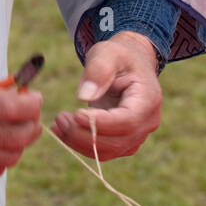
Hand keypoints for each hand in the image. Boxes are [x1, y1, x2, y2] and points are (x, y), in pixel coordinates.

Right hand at [0, 68, 42, 177]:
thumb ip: (0, 89)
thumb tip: (28, 102)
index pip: (13, 109)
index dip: (33, 105)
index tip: (36, 100)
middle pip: (16, 138)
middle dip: (33, 127)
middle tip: (32, 118)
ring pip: (8, 158)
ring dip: (19, 144)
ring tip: (14, 131)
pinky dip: (2, 157)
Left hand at [52, 32, 161, 160]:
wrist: (128, 65)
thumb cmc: (118, 56)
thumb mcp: (108, 54)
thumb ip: (98, 71)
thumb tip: (83, 97)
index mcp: (148, 100)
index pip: (127, 121)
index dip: (101, 123)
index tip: (76, 113)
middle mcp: (147, 123)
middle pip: (116, 141)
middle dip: (83, 134)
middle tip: (59, 119)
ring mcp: (137, 136)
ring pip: (108, 151)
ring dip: (78, 142)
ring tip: (57, 124)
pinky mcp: (123, 142)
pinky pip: (102, 151)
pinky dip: (80, 144)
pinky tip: (62, 130)